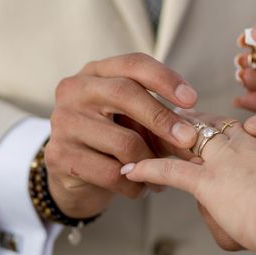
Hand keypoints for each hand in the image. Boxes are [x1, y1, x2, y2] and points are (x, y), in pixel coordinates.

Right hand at [45, 53, 198, 217]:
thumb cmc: (110, 140)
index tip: (192, 99)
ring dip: (151, 163)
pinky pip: (111, 173)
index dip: (165, 78)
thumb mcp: (131, 119)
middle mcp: (75, 90)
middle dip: (163, 118)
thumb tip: (195, 131)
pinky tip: (141, 189)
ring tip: (162, 176)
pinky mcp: (60, 156)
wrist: (72, 176)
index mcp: (96, 72)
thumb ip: (156, 115)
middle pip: (126, 94)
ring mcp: (63, 122)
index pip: (133, 64)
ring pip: (123, 141)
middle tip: (188, 139)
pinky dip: (134, 185)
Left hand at [122, 122, 255, 250]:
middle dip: (199, 119)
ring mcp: (226, 161)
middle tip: (182, 114)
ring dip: (169, 136)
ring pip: (191, 139)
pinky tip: (130, 170)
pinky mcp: (207, 183)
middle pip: (218, 124)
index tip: (253, 92)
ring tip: (153, 131)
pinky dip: (147, 170)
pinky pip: (170, 172)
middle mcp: (249, 144)